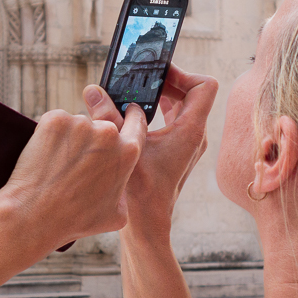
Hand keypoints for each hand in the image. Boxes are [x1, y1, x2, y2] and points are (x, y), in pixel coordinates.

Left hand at [0, 104, 148, 253]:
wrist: (35, 215)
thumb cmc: (74, 220)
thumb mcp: (117, 215)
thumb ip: (125, 190)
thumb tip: (120, 179)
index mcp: (127, 153)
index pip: (136, 124)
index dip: (131, 117)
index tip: (128, 111)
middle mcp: (107, 133)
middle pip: (100, 126)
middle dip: (90, 141)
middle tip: (74, 164)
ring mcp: (80, 124)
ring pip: (76, 125)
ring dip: (69, 139)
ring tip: (57, 167)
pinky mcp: (54, 120)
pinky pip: (55, 122)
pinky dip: (49, 135)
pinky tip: (45, 157)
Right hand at [83, 65, 218, 234]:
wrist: (147, 224)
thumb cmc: (140, 193)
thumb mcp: (122, 148)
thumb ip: (108, 117)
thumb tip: (92, 90)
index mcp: (190, 131)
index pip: (205, 86)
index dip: (183, 73)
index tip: (156, 73)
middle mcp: (194, 134)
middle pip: (191, 91)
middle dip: (165, 80)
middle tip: (138, 77)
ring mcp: (187, 142)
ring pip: (181, 105)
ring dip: (159, 94)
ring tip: (133, 91)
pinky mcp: (176, 149)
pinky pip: (172, 119)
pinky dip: (155, 110)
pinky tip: (131, 112)